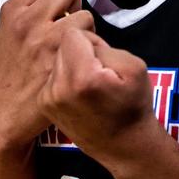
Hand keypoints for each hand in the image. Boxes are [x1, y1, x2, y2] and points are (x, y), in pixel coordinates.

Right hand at [0, 0, 93, 149]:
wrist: (9, 108)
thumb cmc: (12, 69)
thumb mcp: (7, 31)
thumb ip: (27, 7)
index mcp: (12, 10)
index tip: (59, 4)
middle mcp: (26, 19)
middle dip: (73, 3)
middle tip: (69, 21)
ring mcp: (44, 37)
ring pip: (82, 11)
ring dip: (83, 25)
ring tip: (74, 40)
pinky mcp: (60, 55)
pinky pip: (88, 33)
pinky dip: (89, 41)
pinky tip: (78, 53)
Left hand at [38, 29, 155, 163]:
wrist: (123, 145)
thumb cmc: (134, 105)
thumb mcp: (133, 66)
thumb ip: (104, 45)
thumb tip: (82, 42)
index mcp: (83, 76)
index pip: (72, 33)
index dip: (92, 41)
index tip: (103, 59)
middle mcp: (59, 87)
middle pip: (62, 45)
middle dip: (80, 52)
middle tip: (98, 72)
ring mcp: (48, 98)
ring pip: (57, 59)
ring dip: (73, 65)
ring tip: (89, 85)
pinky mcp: (44, 104)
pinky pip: (53, 75)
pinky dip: (66, 78)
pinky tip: (79, 95)